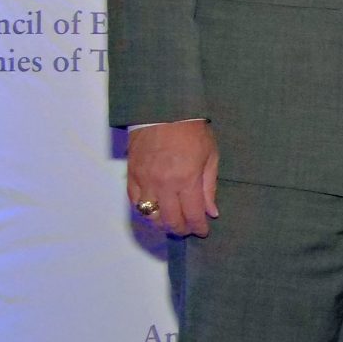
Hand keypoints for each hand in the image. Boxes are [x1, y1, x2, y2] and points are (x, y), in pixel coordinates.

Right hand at [124, 120, 218, 236]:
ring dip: (161, 223)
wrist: (162, 110)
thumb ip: (209, 187)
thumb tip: (211, 212)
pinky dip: (144, 211)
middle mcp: (163, 185)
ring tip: (171, 222)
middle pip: (169, 220)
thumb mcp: (210, 156)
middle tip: (188, 229)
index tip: (202, 231)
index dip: (198, 228)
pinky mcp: (131, 175)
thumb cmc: (192, 131)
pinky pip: (134, 202)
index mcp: (186, 180)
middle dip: (181, 229)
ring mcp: (144, 181)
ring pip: (149, 215)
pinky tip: (154, 210)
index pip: (192, 215)